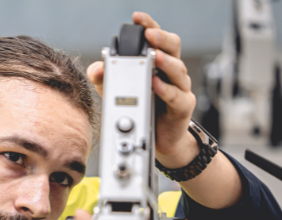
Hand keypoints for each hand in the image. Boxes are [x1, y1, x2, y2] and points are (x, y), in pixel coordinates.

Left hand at [87, 12, 198, 167]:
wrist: (157, 139)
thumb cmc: (141, 109)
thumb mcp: (116, 92)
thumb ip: (105, 78)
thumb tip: (97, 67)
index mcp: (157, 62)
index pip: (156, 38)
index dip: (149, 25)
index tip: (137, 18)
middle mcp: (171, 72)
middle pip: (173, 47)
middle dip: (161, 38)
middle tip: (149, 35)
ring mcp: (180, 88)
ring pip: (178, 70)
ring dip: (165, 62)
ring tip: (153, 57)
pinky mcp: (183, 107)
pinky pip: (176, 96)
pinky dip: (165, 90)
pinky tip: (155, 85)